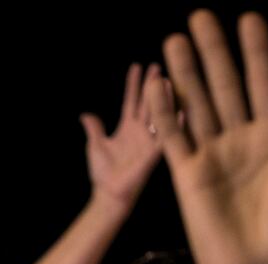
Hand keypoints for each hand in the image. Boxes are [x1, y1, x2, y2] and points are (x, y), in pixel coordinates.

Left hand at [82, 63, 167, 209]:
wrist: (109, 194)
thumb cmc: (102, 173)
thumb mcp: (95, 145)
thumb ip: (94, 129)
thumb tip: (85, 115)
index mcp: (126, 128)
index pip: (131, 101)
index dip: (133, 85)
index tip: (136, 67)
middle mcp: (140, 132)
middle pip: (147, 103)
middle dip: (151, 85)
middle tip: (158, 65)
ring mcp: (148, 141)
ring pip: (157, 115)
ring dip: (162, 99)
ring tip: (167, 80)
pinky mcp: (153, 154)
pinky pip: (165, 137)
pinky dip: (173, 123)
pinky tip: (181, 110)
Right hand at [154, 11, 267, 263]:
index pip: (264, 85)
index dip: (257, 53)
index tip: (249, 20)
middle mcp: (242, 142)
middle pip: (226, 86)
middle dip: (214, 52)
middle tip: (202, 16)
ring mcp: (213, 157)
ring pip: (197, 105)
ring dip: (186, 73)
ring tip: (175, 38)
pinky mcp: (189, 177)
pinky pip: (175, 137)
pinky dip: (165, 112)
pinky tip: (159, 85)